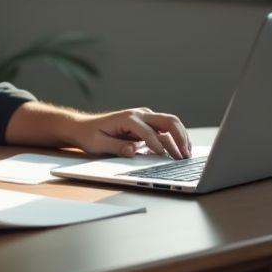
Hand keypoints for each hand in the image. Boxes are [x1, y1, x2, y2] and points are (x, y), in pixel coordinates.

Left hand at [73, 107, 190, 158]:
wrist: (84, 127)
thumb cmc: (90, 136)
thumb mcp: (98, 144)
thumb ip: (116, 147)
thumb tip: (133, 151)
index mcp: (128, 118)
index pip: (148, 132)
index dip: (157, 145)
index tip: (164, 157)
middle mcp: (139, 114)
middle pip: (168, 121)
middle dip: (179, 138)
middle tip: (185, 155)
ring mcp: (145, 117)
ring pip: (170, 123)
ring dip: (181, 137)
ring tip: (187, 154)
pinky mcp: (148, 123)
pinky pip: (166, 128)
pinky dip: (176, 137)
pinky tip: (180, 150)